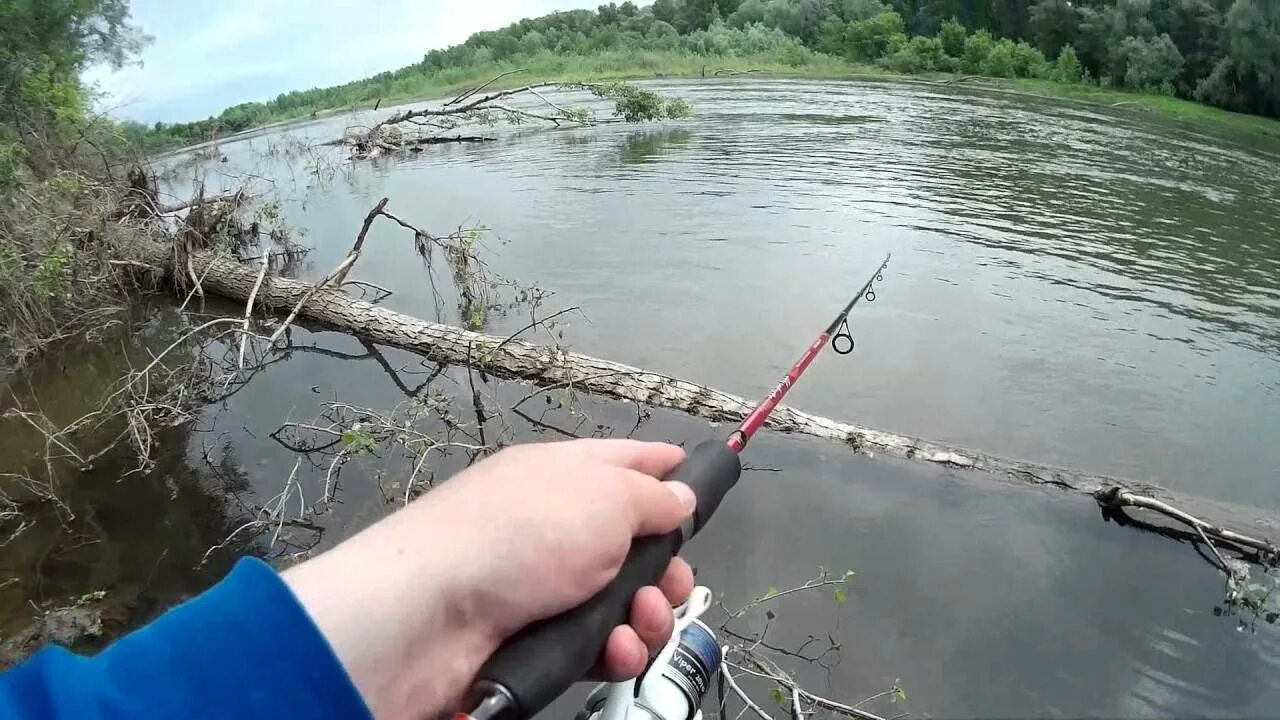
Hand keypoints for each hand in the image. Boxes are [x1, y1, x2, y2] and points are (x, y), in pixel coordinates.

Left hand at [282, 439, 695, 719]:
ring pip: (623, 604)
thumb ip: (651, 497)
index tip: (699, 478)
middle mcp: (557, 528)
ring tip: (637, 623)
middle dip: (666, 571)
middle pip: (635, 547)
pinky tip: (612, 651)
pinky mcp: (537, 640)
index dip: (665, 467)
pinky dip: (614, 651)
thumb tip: (679, 496)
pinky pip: (597, 646)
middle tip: (669, 587)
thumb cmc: (518, 534)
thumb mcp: (604, 496)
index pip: (626, 461)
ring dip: (646, 618)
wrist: (431, 616)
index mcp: (566, 475)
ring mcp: (545, 588)